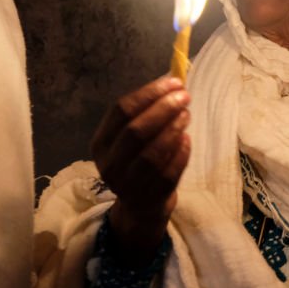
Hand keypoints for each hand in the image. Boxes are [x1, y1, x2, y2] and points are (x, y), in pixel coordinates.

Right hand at [91, 76, 191, 263]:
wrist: (140, 206)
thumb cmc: (137, 161)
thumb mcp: (130, 139)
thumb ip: (146, 113)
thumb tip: (173, 81)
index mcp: (100, 143)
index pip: (121, 111)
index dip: (149, 93)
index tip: (173, 82)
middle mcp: (110, 164)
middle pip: (136, 130)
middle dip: (164, 109)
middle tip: (185, 96)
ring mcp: (128, 184)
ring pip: (153, 153)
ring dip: (174, 129)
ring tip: (187, 115)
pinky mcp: (150, 197)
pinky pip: (169, 172)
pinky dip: (181, 153)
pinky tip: (187, 139)